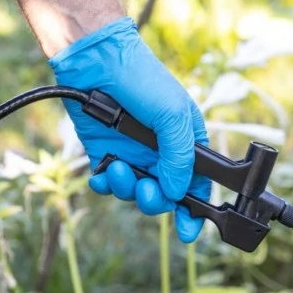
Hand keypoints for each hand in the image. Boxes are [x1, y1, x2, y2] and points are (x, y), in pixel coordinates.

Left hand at [49, 16, 210, 242]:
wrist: (96, 61)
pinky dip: (105, 184)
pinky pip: (108, 182)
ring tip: (119, 170)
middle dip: (156, 201)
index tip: (190, 232)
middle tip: (146, 192)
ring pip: (134, 191)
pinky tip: (103, 175)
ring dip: (128, 189)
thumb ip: (179, 157)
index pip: (196, 184)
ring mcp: (132, 153)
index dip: (194, 210)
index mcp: (186, 142)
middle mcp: (160, 152)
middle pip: (164, 195)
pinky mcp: (104, 151)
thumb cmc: (142, 80)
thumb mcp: (172, 115)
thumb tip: (178, 192)